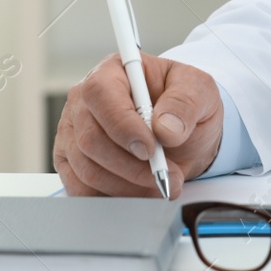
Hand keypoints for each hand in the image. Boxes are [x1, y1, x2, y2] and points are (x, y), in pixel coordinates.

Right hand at [54, 53, 223, 196]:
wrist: (182, 135)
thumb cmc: (184, 106)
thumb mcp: (199, 90)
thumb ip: (186, 102)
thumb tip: (165, 128)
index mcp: (113, 72)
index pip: (100, 94)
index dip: (122, 125)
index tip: (150, 149)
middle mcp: (85, 101)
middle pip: (90, 139)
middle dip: (131, 166)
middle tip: (166, 175)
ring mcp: (74, 133)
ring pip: (87, 170)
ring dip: (128, 186)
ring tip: (160, 185)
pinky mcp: (71, 163)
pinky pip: (82, 190)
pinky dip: (113, 198)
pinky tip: (139, 193)